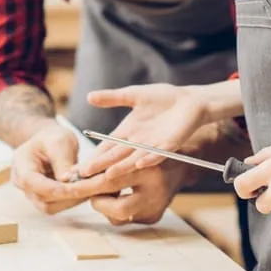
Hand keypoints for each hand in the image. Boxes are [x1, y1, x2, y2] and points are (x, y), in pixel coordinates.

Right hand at [10, 121, 82, 214]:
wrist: (49, 141)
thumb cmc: (52, 137)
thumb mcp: (60, 141)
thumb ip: (63, 161)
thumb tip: (68, 181)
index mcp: (21, 164)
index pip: (32, 182)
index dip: (53, 188)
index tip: (75, 188)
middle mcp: (22, 182)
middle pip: (42, 198)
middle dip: (68, 195)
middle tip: (91, 187)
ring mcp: (32, 193)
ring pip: (50, 206)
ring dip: (71, 200)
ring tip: (90, 188)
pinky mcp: (43, 199)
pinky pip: (57, 206)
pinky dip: (72, 200)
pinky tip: (85, 190)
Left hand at [63, 160, 190, 225]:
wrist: (182, 164)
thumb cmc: (149, 151)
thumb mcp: (131, 148)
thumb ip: (106, 159)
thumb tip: (76, 172)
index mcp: (149, 170)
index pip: (112, 180)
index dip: (89, 183)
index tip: (71, 183)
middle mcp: (156, 194)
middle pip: (117, 209)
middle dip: (95, 200)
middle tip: (78, 192)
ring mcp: (156, 209)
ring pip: (118, 217)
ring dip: (104, 204)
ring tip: (104, 189)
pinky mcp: (154, 218)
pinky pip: (125, 218)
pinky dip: (114, 207)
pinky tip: (117, 194)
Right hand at [79, 80, 240, 178]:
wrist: (190, 101)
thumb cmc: (164, 98)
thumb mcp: (134, 95)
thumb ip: (112, 98)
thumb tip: (89, 97)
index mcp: (128, 131)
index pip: (107, 145)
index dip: (94, 155)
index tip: (80, 167)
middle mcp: (138, 141)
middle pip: (116, 155)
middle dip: (101, 165)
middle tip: (85, 175)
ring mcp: (153, 145)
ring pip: (134, 159)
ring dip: (122, 167)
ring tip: (108, 175)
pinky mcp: (170, 144)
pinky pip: (158, 154)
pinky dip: (149, 158)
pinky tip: (140, 163)